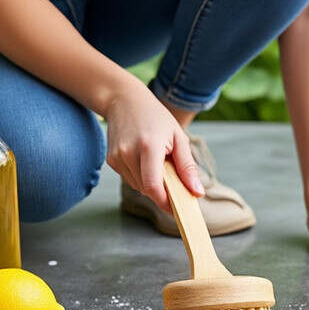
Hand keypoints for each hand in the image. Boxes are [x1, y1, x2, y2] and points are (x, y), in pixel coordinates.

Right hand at [103, 80, 202, 211]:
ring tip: (159, 164)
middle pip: (147, 189)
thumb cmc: (156, 118)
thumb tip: (197, 192)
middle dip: (163, 192)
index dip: (166, 202)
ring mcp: (117, 158)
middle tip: (176, 182)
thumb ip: (187, 167)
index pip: (153, 186)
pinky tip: (146, 160)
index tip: (179, 209)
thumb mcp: (178, 138)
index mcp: (148, 146)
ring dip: (152, 184)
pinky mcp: (111, 160)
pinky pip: (130, 178)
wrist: (124, 100)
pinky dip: (141, 176)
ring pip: (138, 186)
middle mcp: (128, 153)